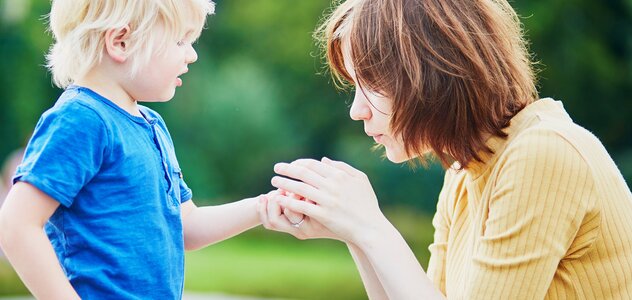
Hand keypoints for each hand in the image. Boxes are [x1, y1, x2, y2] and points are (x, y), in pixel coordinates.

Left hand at [269, 157, 390, 244]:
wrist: (370, 228)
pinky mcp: (324, 215)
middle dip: (287, 169)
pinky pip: (301, 206)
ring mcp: (327, 201)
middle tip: (276, 168)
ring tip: (274, 181)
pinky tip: (279, 198)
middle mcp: (332, 186)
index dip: (298, 163)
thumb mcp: (361, 180)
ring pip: (300, 188)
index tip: (290, 165)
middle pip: (303, 173)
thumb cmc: (367, 204)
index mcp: (340, 176)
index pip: (313, 165)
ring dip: (284, 183)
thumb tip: (324, 160)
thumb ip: (343, 167)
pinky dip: (288, 201)